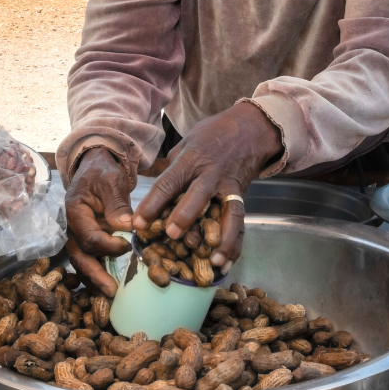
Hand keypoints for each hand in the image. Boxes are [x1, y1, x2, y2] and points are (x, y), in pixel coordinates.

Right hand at [64, 147, 133, 295]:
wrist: (95, 168)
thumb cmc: (103, 172)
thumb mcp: (112, 181)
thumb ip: (117, 204)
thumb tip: (128, 227)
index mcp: (75, 212)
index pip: (89, 237)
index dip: (108, 246)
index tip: (128, 246)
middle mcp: (72, 228)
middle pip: (80, 256)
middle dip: (95, 275)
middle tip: (112, 290)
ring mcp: (77, 236)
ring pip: (82, 262)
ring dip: (95, 280)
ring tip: (111, 294)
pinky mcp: (87, 241)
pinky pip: (89, 260)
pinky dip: (96, 275)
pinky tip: (107, 288)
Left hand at [133, 101, 280, 269]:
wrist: (250, 128)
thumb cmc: (213, 134)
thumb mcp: (187, 142)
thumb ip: (172, 166)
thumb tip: (152, 187)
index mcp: (191, 160)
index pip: (169, 182)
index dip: (152, 203)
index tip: (138, 222)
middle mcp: (211, 174)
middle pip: (197, 196)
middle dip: (185, 216)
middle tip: (171, 235)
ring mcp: (230, 186)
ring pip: (227, 213)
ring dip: (220, 238)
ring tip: (211, 261)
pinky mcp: (242, 196)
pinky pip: (240, 222)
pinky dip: (235, 243)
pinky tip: (226, 261)